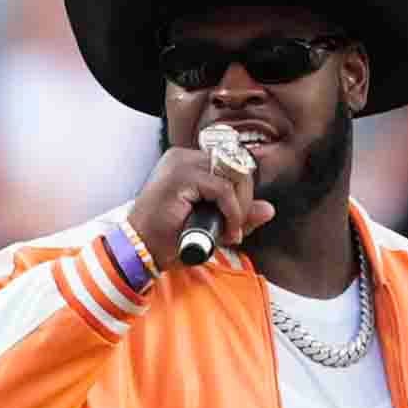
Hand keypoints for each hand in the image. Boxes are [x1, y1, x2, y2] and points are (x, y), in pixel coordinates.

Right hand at [125, 143, 271, 266]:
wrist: (139, 251)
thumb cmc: (168, 240)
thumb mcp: (211, 227)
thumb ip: (239, 215)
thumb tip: (269, 209)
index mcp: (188, 161)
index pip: (232, 162)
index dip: (243, 192)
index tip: (237, 221)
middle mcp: (184, 156)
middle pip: (237, 164)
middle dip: (246, 198)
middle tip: (236, 227)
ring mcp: (181, 163)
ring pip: (233, 173)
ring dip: (240, 206)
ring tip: (231, 229)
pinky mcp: (180, 176)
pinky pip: (223, 189)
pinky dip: (232, 212)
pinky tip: (226, 231)